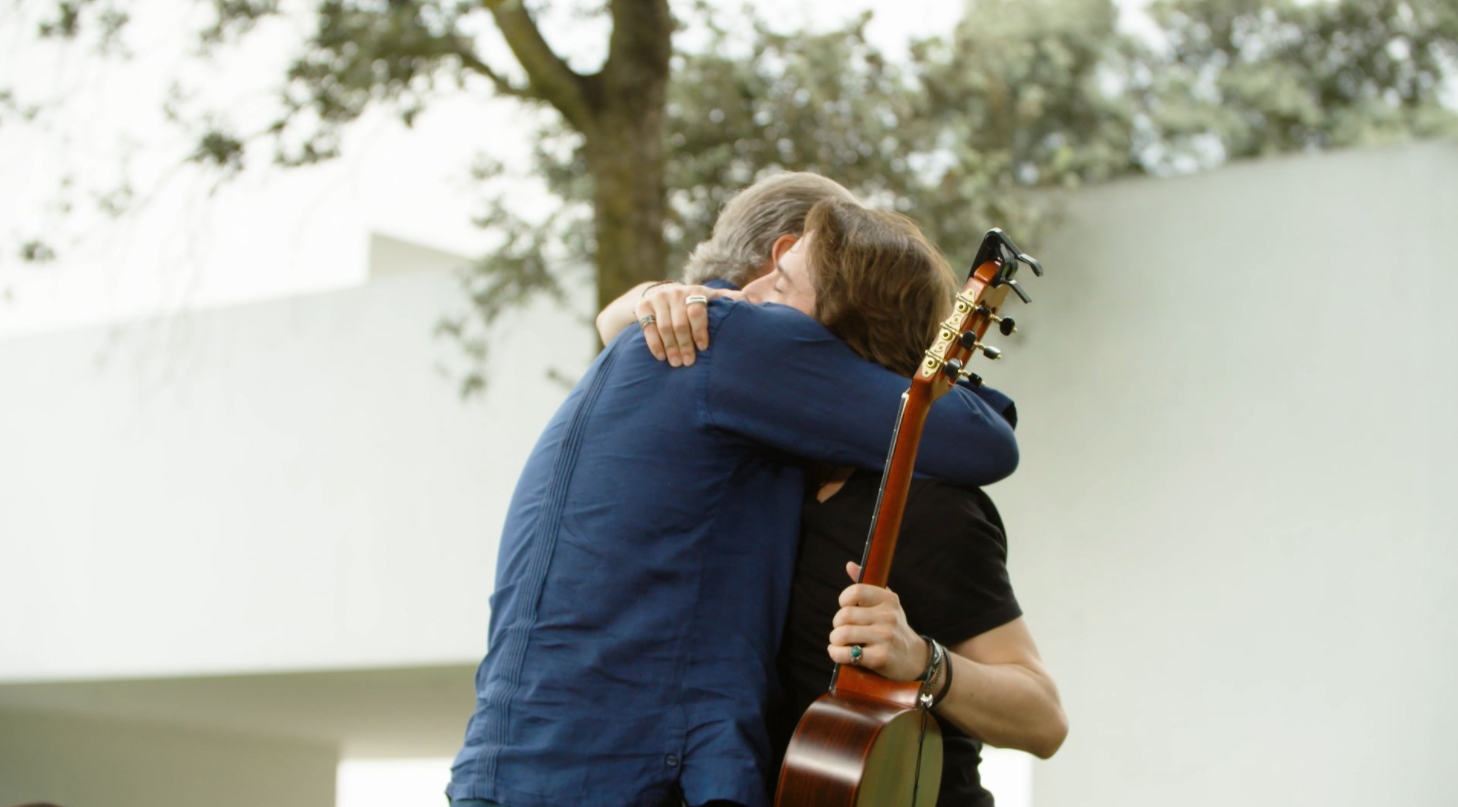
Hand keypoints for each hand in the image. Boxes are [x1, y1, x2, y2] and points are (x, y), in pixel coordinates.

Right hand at [634, 284, 741, 366]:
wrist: (663, 295)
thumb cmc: (695, 303)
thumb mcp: (712, 298)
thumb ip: (730, 299)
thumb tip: (751, 301)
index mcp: (696, 290)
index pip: (697, 310)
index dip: (700, 330)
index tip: (703, 348)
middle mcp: (675, 292)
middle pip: (680, 322)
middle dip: (684, 344)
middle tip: (688, 362)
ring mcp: (658, 298)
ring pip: (664, 327)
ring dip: (670, 347)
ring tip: (676, 363)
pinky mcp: (643, 306)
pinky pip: (648, 327)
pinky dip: (654, 344)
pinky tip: (661, 356)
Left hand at [827, 561, 929, 680]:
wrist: (913, 658)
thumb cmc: (892, 628)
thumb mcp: (885, 604)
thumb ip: (865, 586)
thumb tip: (849, 565)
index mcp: (888, 599)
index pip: (855, 591)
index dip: (844, 600)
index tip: (847, 608)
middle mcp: (888, 616)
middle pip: (844, 615)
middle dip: (837, 624)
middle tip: (841, 631)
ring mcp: (885, 637)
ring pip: (843, 634)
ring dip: (835, 640)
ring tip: (839, 643)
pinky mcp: (880, 657)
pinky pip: (848, 653)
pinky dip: (836, 654)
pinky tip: (839, 653)